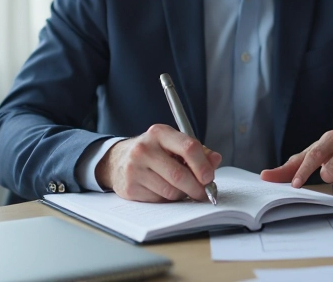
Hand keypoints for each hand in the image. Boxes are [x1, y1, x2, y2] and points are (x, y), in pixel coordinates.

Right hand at [95, 124, 221, 201]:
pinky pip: (159, 200)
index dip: (203, 165)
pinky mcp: (130, 188)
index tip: (210, 177)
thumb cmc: (153, 152)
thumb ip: (197, 151)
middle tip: (204, 193)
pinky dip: (167, 199)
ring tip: (181, 188)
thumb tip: (216, 160)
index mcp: (159, 133)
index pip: (188, 147)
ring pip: (170, 191)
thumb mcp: (173, 144)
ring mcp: (134, 169)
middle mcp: (144, 149)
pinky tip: (163, 190)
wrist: (117, 160)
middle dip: (196, 187)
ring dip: (182, 194)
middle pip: (180, 175)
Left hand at [260, 130, 332, 197]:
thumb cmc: (328, 155)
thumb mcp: (308, 157)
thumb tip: (264, 176)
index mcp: (332, 137)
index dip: (304, 172)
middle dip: (326, 178)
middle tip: (329, 174)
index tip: (295, 185)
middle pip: (331, 172)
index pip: (315, 155)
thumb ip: (287, 168)